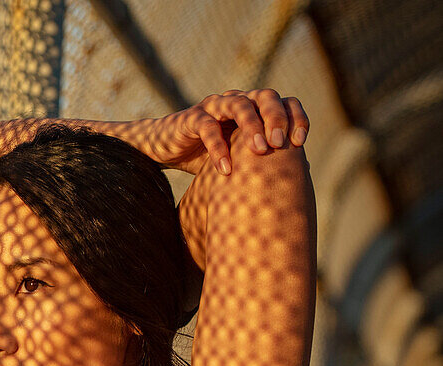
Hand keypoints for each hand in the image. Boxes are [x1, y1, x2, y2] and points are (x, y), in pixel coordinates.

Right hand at [138, 89, 308, 175]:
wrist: (163, 150)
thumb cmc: (204, 155)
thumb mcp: (238, 157)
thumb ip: (262, 159)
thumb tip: (300, 172)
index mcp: (253, 107)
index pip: (284, 102)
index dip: (296, 118)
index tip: (299, 143)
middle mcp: (236, 101)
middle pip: (266, 96)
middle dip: (277, 118)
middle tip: (280, 144)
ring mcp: (213, 106)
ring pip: (240, 105)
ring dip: (253, 126)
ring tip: (260, 151)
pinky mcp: (191, 118)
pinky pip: (208, 127)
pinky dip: (218, 148)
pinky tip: (226, 170)